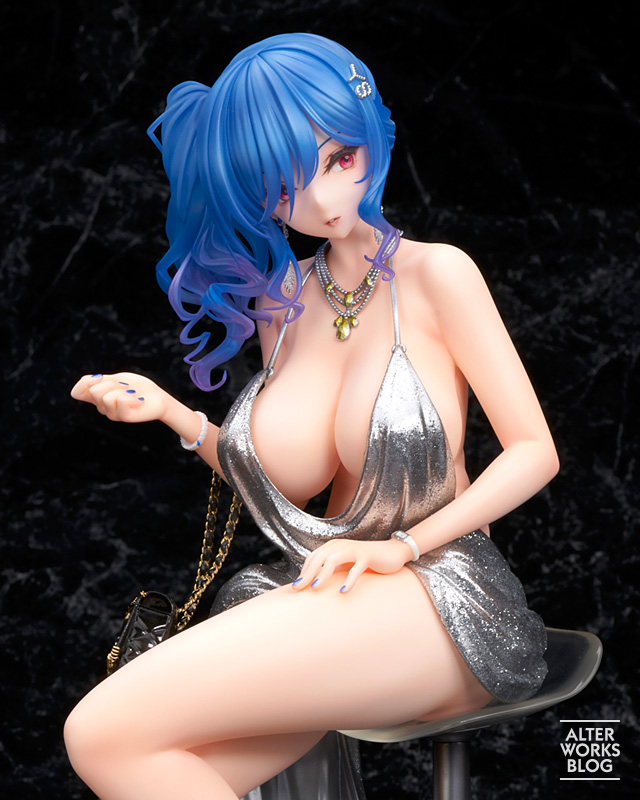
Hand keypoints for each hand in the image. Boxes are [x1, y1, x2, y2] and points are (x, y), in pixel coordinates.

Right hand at [70, 373, 168, 422]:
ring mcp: (111, 414)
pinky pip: (120, 401)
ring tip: (132, 395)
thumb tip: (80, 386)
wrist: (158, 398)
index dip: (87, 382)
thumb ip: (100, 381)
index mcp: (97, 397)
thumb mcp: (117, 378)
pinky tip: (138, 401)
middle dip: (113, 384)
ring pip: (106, 396)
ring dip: (123, 391)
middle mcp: (101, 407)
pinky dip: (132, 397)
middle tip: (125, 388)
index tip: (102, 379)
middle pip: (95, 390)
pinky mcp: (123, 417)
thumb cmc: (138, 388)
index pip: (78, 391)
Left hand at [292, 538, 412, 593]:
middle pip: (320, 558)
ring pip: (334, 560)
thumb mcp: (346, 564)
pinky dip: (348, 580)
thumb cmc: (366, 560)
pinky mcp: (367, 556)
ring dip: (323, 574)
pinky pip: (356, 568)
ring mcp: (354, 549)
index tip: (296, 587)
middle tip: (299, 588)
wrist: (392, 551)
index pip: (313, 557)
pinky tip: (343, 591)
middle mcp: (341, 545)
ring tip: (315, 588)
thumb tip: (314, 585)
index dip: (303, 571)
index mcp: (334, 546)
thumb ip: (332, 570)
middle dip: (308, 573)